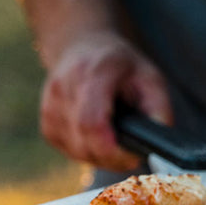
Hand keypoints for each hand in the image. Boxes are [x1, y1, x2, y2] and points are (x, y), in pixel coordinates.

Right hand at [39, 30, 172, 170]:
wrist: (85, 46)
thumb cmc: (124, 67)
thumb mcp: (152, 80)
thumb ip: (159, 112)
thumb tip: (158, 148)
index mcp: (95, 72)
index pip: (92, 123)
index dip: (112, 151)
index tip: (133, 157)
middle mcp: (65, 86)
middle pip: (84, 143)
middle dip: (112, 158)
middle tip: (131, 154)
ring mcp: (50, 103)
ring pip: (76, 151)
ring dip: (101, 156)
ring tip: (117, 140)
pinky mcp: (46, 120)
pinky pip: (68, 149)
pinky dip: (87, 152)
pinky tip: (99, 137)